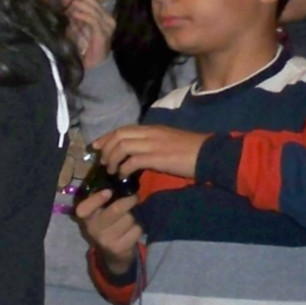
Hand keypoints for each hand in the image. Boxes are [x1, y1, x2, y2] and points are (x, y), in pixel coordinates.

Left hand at [64, 0, 115, 68]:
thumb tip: (64, 3)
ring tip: (69, 1)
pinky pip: (93, 21)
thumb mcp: (75, 28)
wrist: (90, 66)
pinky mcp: (103, 34)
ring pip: (93, 10)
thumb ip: (72, 16)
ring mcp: (106, 26)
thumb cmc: (82, 48)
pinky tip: (75, 14)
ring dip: (79, 5)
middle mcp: (106, 18)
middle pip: (92, 2)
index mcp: (100, 16)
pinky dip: (84, 16)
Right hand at [75, 189, 142, 276]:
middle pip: (115, 210)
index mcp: (86, 218)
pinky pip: (136, 230)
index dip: (96, 199)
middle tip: (133, 197)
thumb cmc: (107, 226)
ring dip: (133, 217)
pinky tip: (132, 231)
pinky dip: (138, 228)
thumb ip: (104, 199)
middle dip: (128, 201)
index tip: (109, 192)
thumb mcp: (100, 213)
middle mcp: (93, 229)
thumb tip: (120, 183)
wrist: (112, 254)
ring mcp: (105, 240)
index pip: (84, 209)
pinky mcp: (119, 248)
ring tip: (129, 220)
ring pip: (129, 219)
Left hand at [93, 124, 209, 179]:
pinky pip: (132, 161)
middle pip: (118, 135)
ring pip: (121, 146)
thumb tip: (137, 153)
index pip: (123, 129)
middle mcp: (150, 133)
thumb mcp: (168, 141)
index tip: (96, 146)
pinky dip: (124, 169)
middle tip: (103, 162)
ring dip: (112, 159)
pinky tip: (124, 176)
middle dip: (106, 148)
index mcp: (152, 129)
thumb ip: (152, 143)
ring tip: (112, 170)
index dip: (106, 137)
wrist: (209, 154)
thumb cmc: (191, 150)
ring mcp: (153, 144)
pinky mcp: (156, 157)